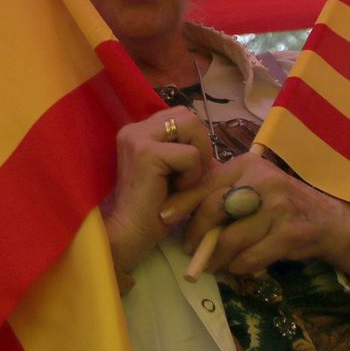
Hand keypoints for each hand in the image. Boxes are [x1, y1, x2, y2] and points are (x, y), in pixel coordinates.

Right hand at [101, 107, 215, 275]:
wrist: (130, 234)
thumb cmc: (154, 210)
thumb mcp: (177, 176)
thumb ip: (193, 158)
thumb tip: (218, 156)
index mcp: (138, 132)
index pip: (181, 117)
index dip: (194, 141)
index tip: (186, 171)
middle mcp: (134, 129)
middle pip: (188, 115)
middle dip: (199, 144)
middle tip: (190, 174)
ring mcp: (138, 138)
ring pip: (190, 125)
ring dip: (197, 156)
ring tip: (183, 180)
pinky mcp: (146, 153)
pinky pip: (190, 154)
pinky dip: (192, 174)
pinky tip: (176, 190)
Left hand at [175, 147, 349, 279]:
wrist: (328, 220)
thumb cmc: (280, 203)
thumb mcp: (252, 185)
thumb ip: (223, 190)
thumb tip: (178, 208)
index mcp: (246, 165)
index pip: (205, 183)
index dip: (182, 203)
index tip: (163, 217)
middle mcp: (262, 181)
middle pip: (214, 209)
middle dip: (196, 234)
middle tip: (190, 250)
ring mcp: (277, 207)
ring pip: (231, 238)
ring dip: (216, 257)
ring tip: (209, 265)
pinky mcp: (289, 233)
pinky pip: (251, 256)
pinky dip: (238, 266)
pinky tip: (235, 267)